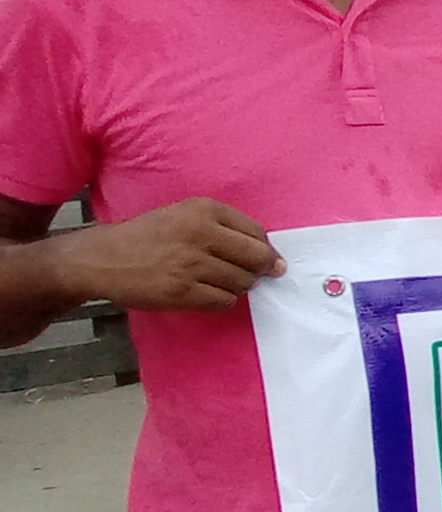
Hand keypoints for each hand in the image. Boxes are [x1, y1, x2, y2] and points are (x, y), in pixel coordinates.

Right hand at [48, 197, 281, 312]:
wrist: (100, 259)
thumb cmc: (147, 237)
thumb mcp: (182, 215)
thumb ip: (223, 228)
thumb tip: (270, 255)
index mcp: (203, 209)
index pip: (256, 232)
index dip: (265, 249)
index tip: (265, 259)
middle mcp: (200, 233)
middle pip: (256, 258)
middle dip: (261, 270)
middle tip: (255, 275)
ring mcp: (191, 264)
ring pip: (242, 282)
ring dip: (239, 286)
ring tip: (220, 281)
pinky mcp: (182, 291)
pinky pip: (224, 301)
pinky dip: (223, 300)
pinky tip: (208, 293)